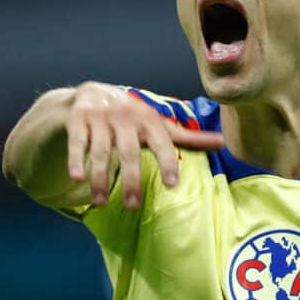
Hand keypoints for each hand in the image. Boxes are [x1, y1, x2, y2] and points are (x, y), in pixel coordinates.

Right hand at [65, 82, 222, 208]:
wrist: (94, 93)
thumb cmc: (134, 117)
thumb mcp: (160, 125)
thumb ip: (188, 138)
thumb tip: (223, 143)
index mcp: (149, 120)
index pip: (162, 142)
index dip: (168, 161)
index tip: (173, 184)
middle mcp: (126, 118)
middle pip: (130, 152)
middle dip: (131, 179)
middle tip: (132, 206)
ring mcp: (101, 119)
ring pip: (102, 151)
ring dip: (100, 177)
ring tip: (100, 203)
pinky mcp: (78, 121)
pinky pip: (77, 142)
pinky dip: (76, 159)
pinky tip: (76, 178)